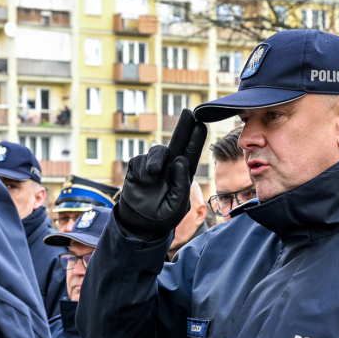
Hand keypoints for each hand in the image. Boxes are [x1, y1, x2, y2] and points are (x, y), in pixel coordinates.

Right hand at [115, 109, 206, 241]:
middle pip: (177, 143)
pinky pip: (140, 160)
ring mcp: (153, 167)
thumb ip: (181, 183)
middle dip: (183, 127)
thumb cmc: (162, 217)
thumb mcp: (177, 205)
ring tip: (154, 173)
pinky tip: (145, 181)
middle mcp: (169, 167)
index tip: (200, 123)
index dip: (196, 138)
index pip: (191, 153)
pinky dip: (142, 169)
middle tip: (188, 112)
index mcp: (183, 175)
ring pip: (157, 150)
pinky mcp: (137, 169)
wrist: (140, 225)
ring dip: (156, 158)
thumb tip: (180, 159)